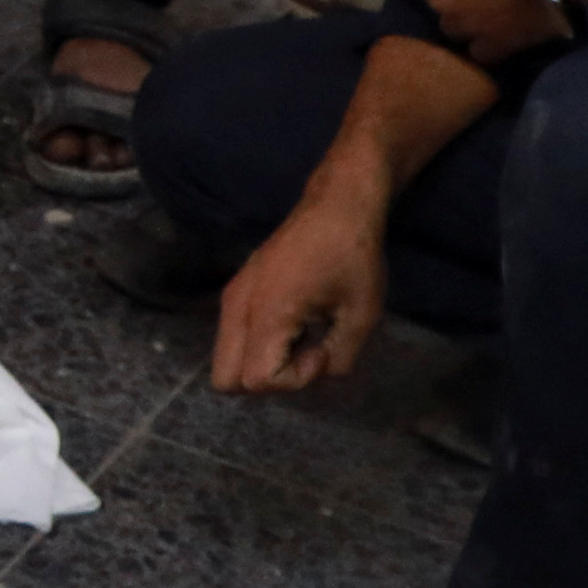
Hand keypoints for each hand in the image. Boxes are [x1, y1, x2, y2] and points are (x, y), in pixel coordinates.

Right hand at [211, 198, 390, 394]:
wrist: (335, 206)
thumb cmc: (353, 255)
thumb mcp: (363, 313)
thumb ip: (341, 357)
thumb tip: (322, 369)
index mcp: (266, 312)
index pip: (257, 379)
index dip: (294, 380)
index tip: (322, 350)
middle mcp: (237, 308)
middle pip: (225, 381)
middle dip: (268, 379)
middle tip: (304, 352)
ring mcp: (231, 298)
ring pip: (225, 362)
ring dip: (262, 363)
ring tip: (302, 337)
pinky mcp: (236, 291)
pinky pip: (232, 340)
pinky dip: (257, 346)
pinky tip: (294, 323)